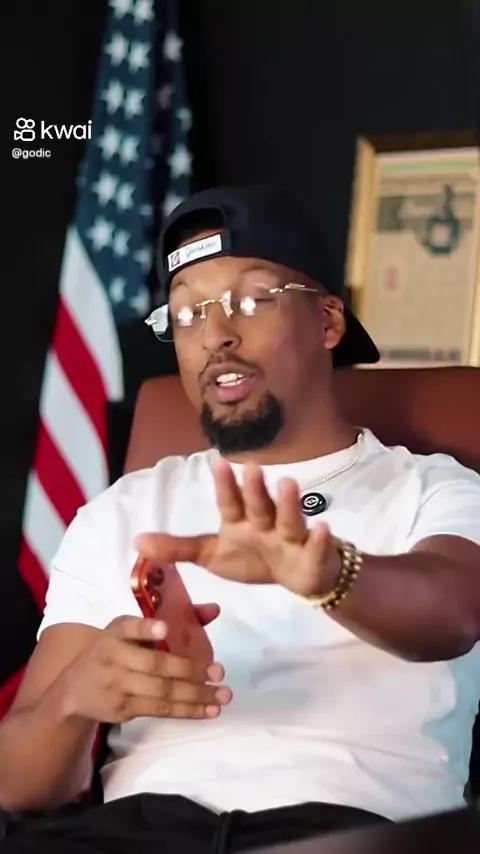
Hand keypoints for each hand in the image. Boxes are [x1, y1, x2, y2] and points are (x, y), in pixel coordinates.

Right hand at [58, 610, 231, 723]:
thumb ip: (174, 618)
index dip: (147, 629)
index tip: (165, 628)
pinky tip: (209, 709)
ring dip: (195, 695)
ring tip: (222, 695)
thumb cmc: (114, 651)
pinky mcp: (122, 709)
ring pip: (161, 692)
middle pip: (155, 665)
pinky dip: (187, 711)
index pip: (130, 627)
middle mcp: (114, 656)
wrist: (75, 688)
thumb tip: (214, 610)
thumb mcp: (132, 630)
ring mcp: (117, 686)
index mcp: (117, 631)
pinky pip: (159, 711)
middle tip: (219, 671)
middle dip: (189, 670)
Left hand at [136, 458, 341, 597]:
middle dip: (255, 489)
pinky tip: (324, 528)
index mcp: (241, 521)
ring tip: (289, 482)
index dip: (224, 485)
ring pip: (290, 520)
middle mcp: (266, 523)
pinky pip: (318, 547)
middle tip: (252, 467)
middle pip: (260, 505)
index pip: (230, 503)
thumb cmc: (253, 556)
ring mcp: (291, 538)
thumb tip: (136, 540)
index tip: (217, 462)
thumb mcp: (212, 554)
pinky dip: (322, 540)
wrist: (298, 574)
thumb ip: (178, 548)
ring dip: (289, 503)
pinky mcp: (312, 556)